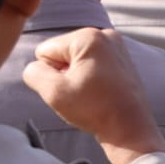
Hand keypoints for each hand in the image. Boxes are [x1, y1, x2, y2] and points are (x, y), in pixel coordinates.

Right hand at [24, 28, 164, 163]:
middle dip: (64, 73)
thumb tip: (35, 66)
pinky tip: (100, 92)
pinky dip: (90, 77)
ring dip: (76, 77)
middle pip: (62, 53)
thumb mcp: (54, 92)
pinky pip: (92, 64)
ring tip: (91, 94)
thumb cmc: (94, 110)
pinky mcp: (122, 58)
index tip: (71, 89)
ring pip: (76, 60)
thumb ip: (34, 73)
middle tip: (81, 93)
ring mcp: (116, 45)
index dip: (50, 73)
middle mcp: (104, 34)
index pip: (45, 50)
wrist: (130, 129)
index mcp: (88, 36)